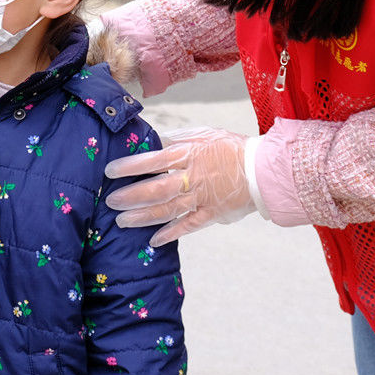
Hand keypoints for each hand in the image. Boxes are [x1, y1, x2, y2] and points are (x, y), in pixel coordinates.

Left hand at [103, 126, 254, 244]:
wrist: (263, 168)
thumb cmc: (232, 148)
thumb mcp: (204, 134)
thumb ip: (178, 139)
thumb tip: (153, 141)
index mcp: (190, 154)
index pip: (153, 159)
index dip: (130, 166)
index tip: (111, 171)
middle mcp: (193, 177)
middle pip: (156, 188)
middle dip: (131, 196)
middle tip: (111, 201)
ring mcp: (202, 197)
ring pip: (168, 209)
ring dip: (143, 217)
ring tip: (123, 221)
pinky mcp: (212, 213)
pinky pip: (188, 226)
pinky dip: (170, 234)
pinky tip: (154, 240)